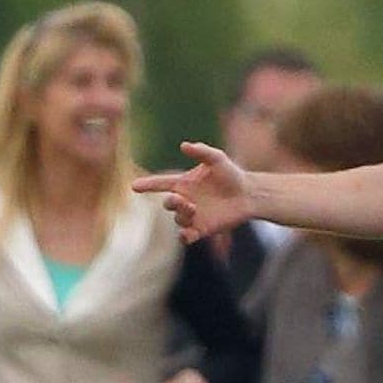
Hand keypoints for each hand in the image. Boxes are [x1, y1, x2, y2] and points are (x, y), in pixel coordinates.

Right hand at [133, 142, 249, 243]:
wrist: (248, 194)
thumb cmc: (231, 174)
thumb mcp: (217, 159)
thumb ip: (201, 151)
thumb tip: (183, 145)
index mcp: (184, 183)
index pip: (161, 183)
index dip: (147, 184)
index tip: (134, 186)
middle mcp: (185, 200)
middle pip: (168, 203)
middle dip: (170, 202)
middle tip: (181, 199)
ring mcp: (192, 216)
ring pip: (178, 219)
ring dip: (182, 214)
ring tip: (194, 208)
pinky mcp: (201, 229)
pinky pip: (186, 237)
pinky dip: (184, 237)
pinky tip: (187, 233)